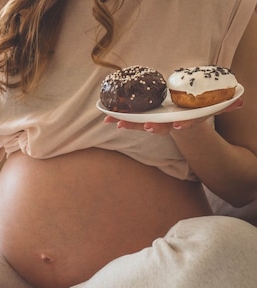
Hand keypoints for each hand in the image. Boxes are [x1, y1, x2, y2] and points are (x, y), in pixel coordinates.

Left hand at [103, 98, 243, 134]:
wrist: (185, 112)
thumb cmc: (199, 106)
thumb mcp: (214, 104)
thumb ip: (227, 104)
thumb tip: (241, 100)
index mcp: (187, 119)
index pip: (186, 123)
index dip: (182, 124)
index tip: (178, 125)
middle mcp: (171, 122)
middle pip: (160, 127)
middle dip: (150, 127)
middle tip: (144, 127)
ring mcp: (157, 121)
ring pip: (141, 123)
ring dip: (127, 123)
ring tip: (112, 122)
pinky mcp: (145, 116)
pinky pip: (131, 118)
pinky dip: (119, 118)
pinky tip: (106, 117)